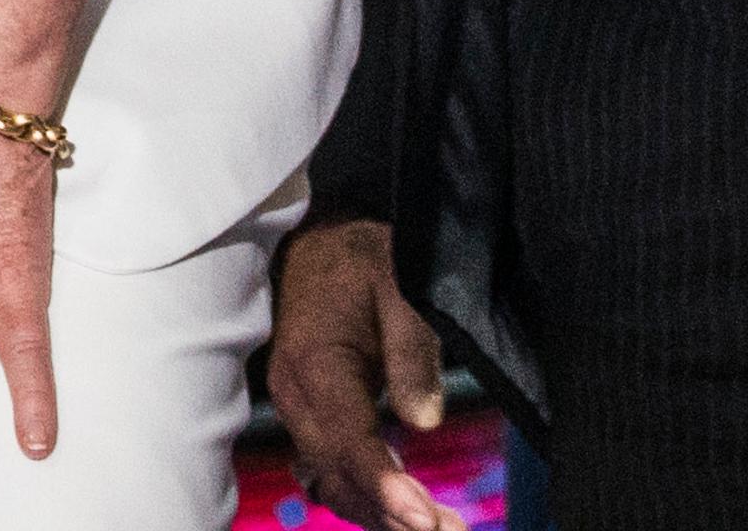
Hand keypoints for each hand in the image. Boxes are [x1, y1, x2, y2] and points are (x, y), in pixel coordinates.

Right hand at [265, 220, 461, 530]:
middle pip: (339, 476)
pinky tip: (412, 514)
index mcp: (312, 361)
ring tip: (445, 526)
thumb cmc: (361, 261)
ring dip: (383, 516)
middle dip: (392, 515)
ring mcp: (298, 414)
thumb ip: (410, 348)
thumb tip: (424, 421)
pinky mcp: (310, 423)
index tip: (425, 519)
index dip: (384, 485)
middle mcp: (294, 396)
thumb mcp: (396, 283)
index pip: (347, 439)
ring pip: (334, 486)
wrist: (319, 246)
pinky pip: (333, 476)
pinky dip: (370, 502)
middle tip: (453, 530)